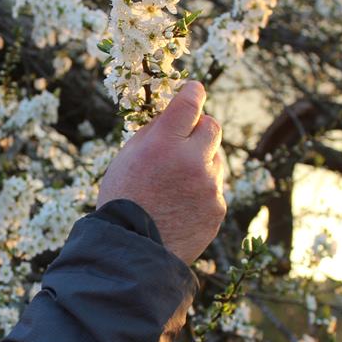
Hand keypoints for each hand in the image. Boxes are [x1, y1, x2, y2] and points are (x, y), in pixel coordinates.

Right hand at [97, 81, 225, 263]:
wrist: (133, 251)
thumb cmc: (123, 201)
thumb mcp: (126, 158)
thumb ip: (152, 132)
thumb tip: (172, 112)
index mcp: (163, 144)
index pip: (190, 103)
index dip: (193, 92)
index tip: (194, 90)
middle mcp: (191, 161)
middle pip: (212, 127)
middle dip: (200, 128)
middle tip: (185, 138)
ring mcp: (209, 186)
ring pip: (215, 158)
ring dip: (200, 161)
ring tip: (175, 182)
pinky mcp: (218, 207)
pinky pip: (214, 186)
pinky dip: (202, 189)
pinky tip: (181, 203)